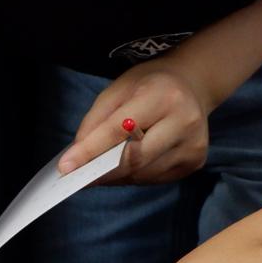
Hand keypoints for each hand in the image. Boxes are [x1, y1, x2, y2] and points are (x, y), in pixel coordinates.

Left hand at [58, 58, 212, 183]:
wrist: (192, 84)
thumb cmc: (149, 85)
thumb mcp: (117, 90)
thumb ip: (96, 121)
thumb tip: (77, 157)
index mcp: (163, 96)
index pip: (120, 130)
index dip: (90, 150)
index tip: (66, 167)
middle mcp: (184, 121)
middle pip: (134, 158)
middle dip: (101, 171)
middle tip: (77, 176)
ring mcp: (194, 144)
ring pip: (143, 173)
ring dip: (116, 176)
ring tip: (99, 170)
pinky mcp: (196, 161)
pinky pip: (155, 178)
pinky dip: (134, 176)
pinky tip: (125, 167)